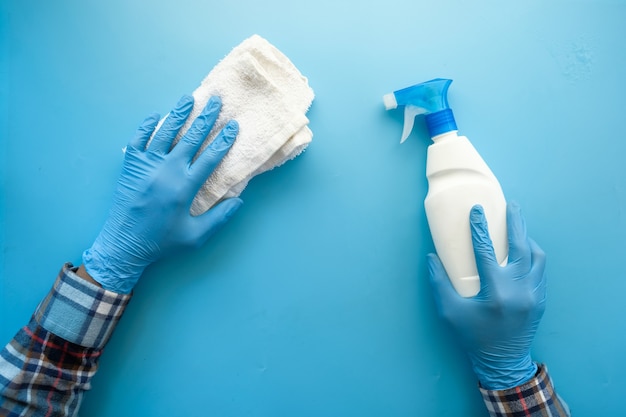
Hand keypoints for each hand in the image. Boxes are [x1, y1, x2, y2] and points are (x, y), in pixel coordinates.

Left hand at [82, 95, 241, 293]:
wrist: (124, 245)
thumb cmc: (162, 242)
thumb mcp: (196, 236)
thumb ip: (220, 218)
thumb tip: (239, 200)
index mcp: (184, 187)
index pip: (210, 157)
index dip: (224, 140)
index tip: (234, 125)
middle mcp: (167, 171)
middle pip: (190, 137)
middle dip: (205, 117)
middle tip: (215, 100)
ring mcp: (146, 166)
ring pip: (165, 132)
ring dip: (179, 113)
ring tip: (189, 97)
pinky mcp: (130, 166)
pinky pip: (138, 139)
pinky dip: (146, 125)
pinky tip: (156, 115)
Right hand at [427, 202, 545, 389]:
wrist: (502, 363)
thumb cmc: (472, 337)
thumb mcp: (449, 312)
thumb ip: (439, 283)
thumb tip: (432, 257)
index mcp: (496, 292)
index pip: (486, 250)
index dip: (480, 227)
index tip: (477, 209)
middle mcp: (519, 289)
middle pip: (521, 246)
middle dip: (516, 222)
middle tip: (511, 204)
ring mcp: (534, 294)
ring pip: (537, 256)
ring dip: (527, 238)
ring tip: (518, 226)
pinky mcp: (540, 299)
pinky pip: (541, 270)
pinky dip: (533, 255)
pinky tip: (525, 249)